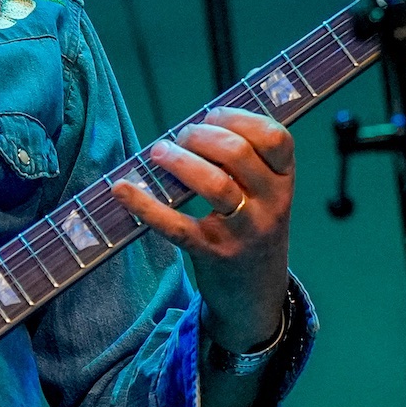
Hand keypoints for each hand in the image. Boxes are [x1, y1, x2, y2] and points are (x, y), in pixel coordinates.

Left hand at [112, 107, 293, 350]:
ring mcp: (243, 232)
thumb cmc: (252, 230)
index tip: (212, 115)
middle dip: (201, 135)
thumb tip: (212, 109)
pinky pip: (176, 225)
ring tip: (158, 153)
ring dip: (179, 161)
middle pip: (237, 154)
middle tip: (180, 137)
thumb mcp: (266, 196)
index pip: (276, 138)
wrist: (256, 297)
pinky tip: (121, 190)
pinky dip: (144, 205)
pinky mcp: (212, 253)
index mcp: (284, 183)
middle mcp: (270, 206)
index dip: (240, 118)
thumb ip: (248, 160)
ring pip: (214, 185)